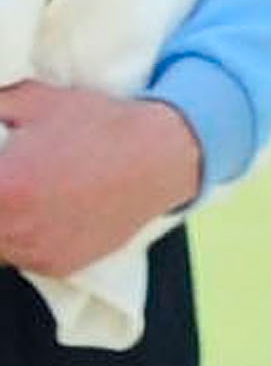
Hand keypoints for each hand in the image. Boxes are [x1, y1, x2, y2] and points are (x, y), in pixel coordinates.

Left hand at [0, 84, 203, 275]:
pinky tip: (32, 212)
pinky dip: (16, 240)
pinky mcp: (59, 265)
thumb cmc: (95, 124)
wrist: (160, 157)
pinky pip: (18, 257)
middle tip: (8, 179)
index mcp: (3, 188)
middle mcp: (16, 228)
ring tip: (14, 196)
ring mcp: (38, 251)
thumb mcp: (29, 100)